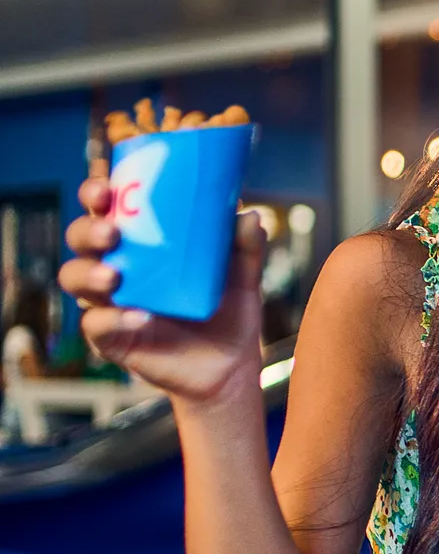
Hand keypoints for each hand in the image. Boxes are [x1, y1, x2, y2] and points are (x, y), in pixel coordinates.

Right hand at [57, 176, 264, 403]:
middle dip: (88, 231)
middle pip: (80, 239)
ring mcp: (109, 302)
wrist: (232, 364)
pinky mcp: (112, 337)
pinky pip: (97, 325)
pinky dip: (114, 319)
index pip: (106, 209)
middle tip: (111, 232)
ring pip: (75, 278)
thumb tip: (249, 217)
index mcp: (140, 242)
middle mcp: (117, 266)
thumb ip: (244, 247)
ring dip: (89, 273)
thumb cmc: (228, 311)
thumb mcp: (242, 276)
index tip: (106, 190)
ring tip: (114, 277)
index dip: (96, 195)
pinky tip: (139, 317)